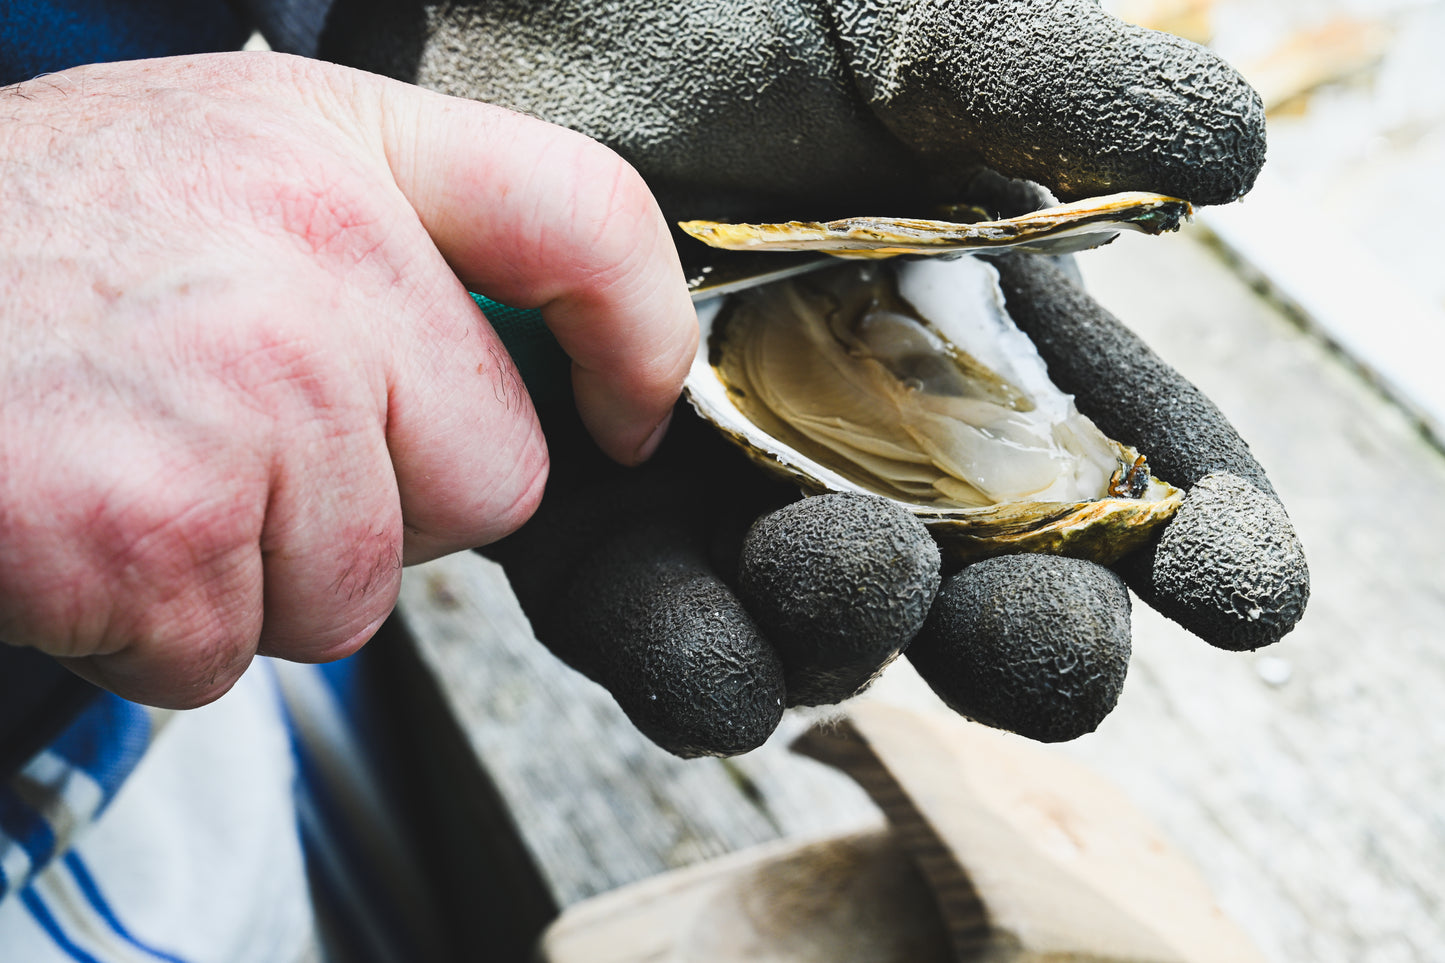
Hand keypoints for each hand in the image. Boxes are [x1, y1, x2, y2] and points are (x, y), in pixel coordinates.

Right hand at [0, 52, 697, 707]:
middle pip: (489, 479)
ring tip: (143, 465)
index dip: (640, 330)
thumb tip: (520, 368)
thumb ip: (388, 236)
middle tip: (242, 434)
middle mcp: (316, 261)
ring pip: (359, 590)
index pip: (584, 218)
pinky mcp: (158, 532)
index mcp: (340, 149)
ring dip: (261, 570)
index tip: (630, 403)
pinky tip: (88, 523)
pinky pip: (234, 651)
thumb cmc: (25, 241)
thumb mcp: (223, 159)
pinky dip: (163, 625)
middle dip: (385, 497)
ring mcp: (244, 401)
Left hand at [325, 0, 1304, 749]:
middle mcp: (867, 456)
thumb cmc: (733, 24)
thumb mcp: (909, 39)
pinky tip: (712, 657)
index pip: (1114, 467)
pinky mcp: (592, 527)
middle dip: (1030, 640)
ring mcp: (730, 505)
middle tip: (1049, 617)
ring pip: (814, 644)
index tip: (1243, 584)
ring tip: (856, 569)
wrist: (533, 29)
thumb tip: (1224, 154)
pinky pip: (644, 638)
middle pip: (981, 607)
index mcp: (974, 356)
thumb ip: (1048, 92)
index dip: (1196, 536)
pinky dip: (681, 664)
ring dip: (847, 641)